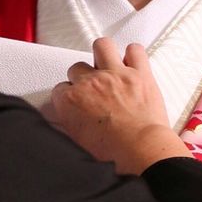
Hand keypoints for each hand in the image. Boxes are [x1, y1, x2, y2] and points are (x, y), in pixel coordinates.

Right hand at [50, 38, 189, 173]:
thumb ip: (69, 124)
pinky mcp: (139, 73)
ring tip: (108, 67)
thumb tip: (67, 120)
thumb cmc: (112, 154)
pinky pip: (135, 50)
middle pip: (77, 67)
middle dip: (83, 78)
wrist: (141, 152)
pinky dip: (134, 55)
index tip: (76, 102)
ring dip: (103, 55)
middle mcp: (90, 82)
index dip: (69, 96)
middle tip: (93, 90)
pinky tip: (133, 65)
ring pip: (102, 46)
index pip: (60, 89)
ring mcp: (115, 74)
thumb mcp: (78, 143)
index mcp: (71, 100)